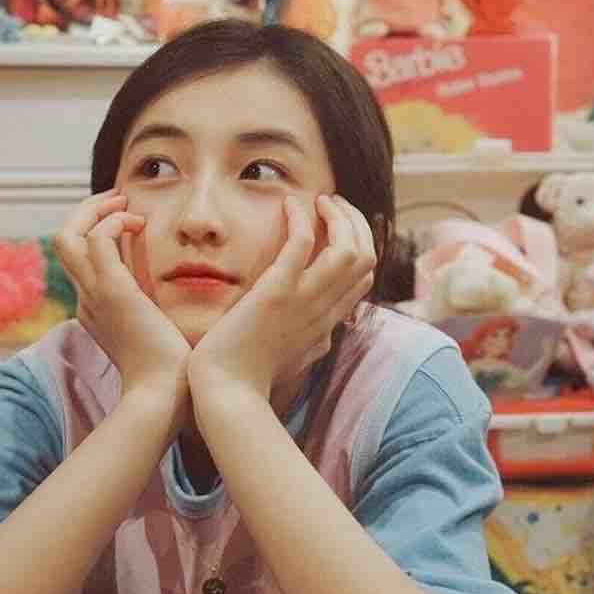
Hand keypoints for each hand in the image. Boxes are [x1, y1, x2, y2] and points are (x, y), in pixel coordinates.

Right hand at [53, 189, 191, 398]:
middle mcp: (86, 300)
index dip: (96, 233)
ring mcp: (93, 295)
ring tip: (125, 202)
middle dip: (86, 212)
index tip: (129, 221)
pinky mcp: (111, 291)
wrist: (164, 396)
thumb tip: (176, 303)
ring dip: (94, 210)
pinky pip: (97, 239)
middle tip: (118, 199)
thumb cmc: (170, 373)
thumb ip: (158, 316)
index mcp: (95, 310)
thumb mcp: (158, 338)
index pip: (80, 261)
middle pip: (63, 242)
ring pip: (67, 235)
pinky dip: (113, 221)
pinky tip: (141, 223)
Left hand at [188, 194, 374, 401]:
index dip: (360, 245)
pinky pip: (302, 243)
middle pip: (365, 257)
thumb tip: (327, 336)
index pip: (364, 278)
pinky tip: (290, 204)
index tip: (339, 228)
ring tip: (320, 200)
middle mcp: (324, 311)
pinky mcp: (277, 292)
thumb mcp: (296, 361)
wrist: (228, 394)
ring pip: (347, 248)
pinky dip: (301, 218)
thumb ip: (314, 344)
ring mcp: (304, 300)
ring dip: (338, 216)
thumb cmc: (251, 379)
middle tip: (333, 204)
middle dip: (356, 223)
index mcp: (328, 325)